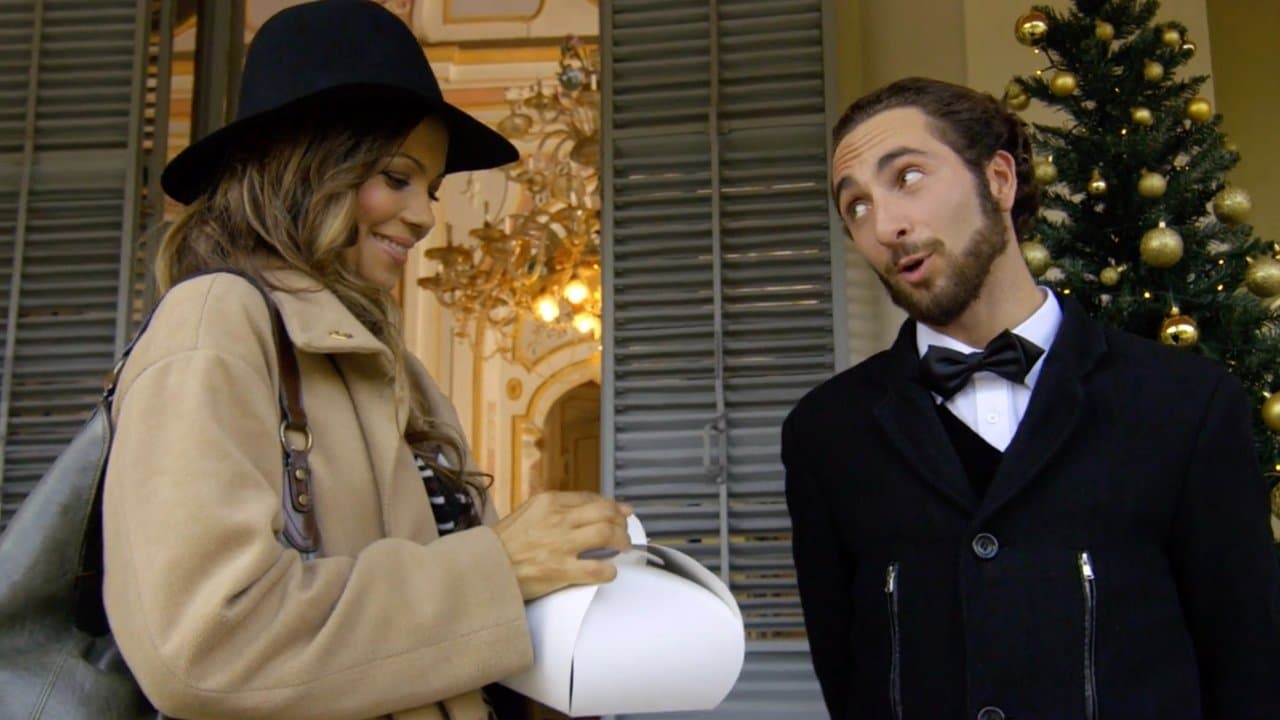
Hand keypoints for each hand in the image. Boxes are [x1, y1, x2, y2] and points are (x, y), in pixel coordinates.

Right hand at [494, 491, 632, 600]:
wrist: (482, 567)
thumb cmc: (503, 543)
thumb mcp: (526, 513)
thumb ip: (554, 510)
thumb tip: (586, 511)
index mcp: (548, 502)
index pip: (590, 498)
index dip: (612, 505)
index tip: (622, 512)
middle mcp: (557, 519)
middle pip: (605, 513)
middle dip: (621, 522)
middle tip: (624, 532)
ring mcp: (560, 545)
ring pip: (607, 534)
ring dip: (621, 541)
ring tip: (622, 548)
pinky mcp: (560, 570)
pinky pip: (597, 569)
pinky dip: (609, 571)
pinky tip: (609, 572)